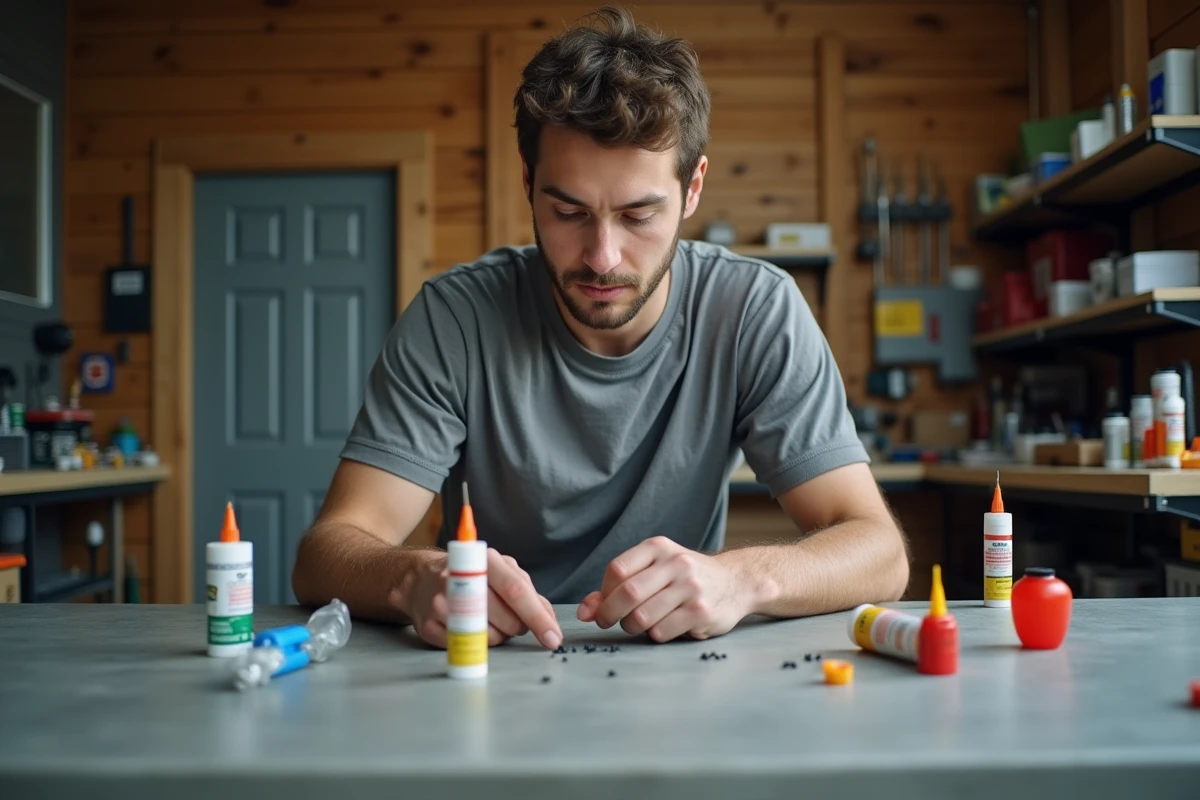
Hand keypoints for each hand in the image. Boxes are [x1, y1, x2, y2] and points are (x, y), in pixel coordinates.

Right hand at [391, 548, 562, 649]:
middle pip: (505, 619)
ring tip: (488, 620)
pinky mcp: (428, 626)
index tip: (553, 638)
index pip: (516, 591)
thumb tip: (551, 620)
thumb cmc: (472, 575)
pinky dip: (475, 644)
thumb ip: (528, 593)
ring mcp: (440, 602)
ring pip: (488, 637)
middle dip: (518, 627)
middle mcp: (459, 578)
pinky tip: (470, 628)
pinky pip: (465, 647)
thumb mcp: (502, 571)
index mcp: (485, 559)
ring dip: (498, 636)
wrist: (420, 578)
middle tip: (511, 620)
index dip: (538, 617)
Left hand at [576, 536, 749, 641]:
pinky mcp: (701, 613)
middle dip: (609, 614)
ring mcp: (690, 588)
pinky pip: (661, 632)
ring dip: (631, 627)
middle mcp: (676, 564)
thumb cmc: (684, 578)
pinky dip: (654, 635)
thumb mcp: (655, 570)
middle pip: (627, 593)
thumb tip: (585, 610)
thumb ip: (619, 585)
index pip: (617, 570)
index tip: (604, 603)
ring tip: (638, 624)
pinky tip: (663, 627)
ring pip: (641, 617)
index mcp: (659, 548)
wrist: (736, 582)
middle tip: (607, 622)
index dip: (603, 592)